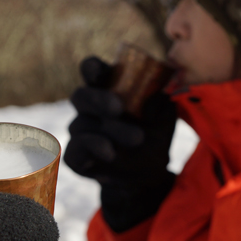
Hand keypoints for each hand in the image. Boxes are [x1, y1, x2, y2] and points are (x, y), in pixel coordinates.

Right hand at [64, 57, 176, 231]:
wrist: (150, 172)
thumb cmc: (156, 135)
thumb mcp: (165, 117)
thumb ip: (159, 103)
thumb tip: (152, 97)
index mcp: (108, 89)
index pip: (92, 71)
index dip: (92, 68)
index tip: (100, 72)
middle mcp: (90, 108)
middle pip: (80, 96)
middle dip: (98, 100)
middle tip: (119, 108)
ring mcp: (81, 132)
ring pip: (83, 125)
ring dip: (111, 130)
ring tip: (138, 138)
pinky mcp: (77, 156)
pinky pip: (75, 150)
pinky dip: (92, 149)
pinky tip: (110, 153)